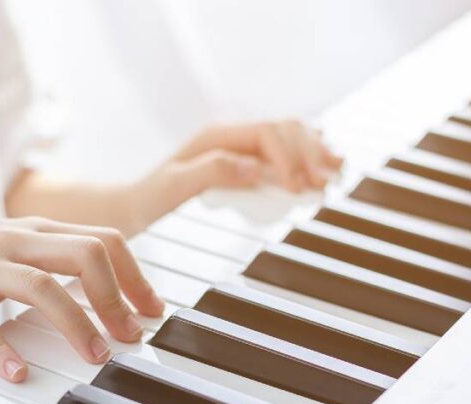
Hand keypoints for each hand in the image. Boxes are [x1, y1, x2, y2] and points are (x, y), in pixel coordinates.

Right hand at [0, 217, 163, 381]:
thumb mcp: (11, 246)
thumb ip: (54, 260)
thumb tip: (105, 292)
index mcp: (36, 231)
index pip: (104, 240)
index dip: (136, 276)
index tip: (152, 312)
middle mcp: (16, 242)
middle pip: (86, 254)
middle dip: (118, 298)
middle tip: (131, 337)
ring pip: (42, 286)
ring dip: (77, 322)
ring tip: (96, 357)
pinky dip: (2, 350)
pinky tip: (18, 374)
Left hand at [131, 120, 342, 222]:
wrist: (133, 205)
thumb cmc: (150, 198)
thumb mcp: (175, 187)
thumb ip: (213, 173)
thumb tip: (255, 169)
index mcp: (217, 137)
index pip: (268, 134)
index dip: (289, 158)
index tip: (299, 188)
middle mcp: (231, 136)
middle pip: (285, 130)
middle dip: (310, 153)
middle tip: (328, 182)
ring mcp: (238, 147)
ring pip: (288, 137)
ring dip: (314, 152)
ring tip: (337, 171)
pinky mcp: (242, 163)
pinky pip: (281, 152)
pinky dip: (305, 158)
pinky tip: (321, 169)